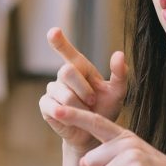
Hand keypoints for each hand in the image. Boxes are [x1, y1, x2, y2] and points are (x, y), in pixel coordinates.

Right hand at [39, 27, 127, 153]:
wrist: (94, 134)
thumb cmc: (105, 110)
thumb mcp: (117, 93)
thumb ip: (120, 74)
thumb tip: (119, 54)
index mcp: (80, 68)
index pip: (67, 51)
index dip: (59, 41)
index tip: (53, 31)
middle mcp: (64, 76)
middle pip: (66, 72)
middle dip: (83, 89)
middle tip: (93, 101)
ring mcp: (52, 90)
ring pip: (63, 94)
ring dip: (79, 106)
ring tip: (84, 112)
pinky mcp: (45, 105)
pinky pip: (53, 106)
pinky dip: (66, 114)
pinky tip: (70, 117)